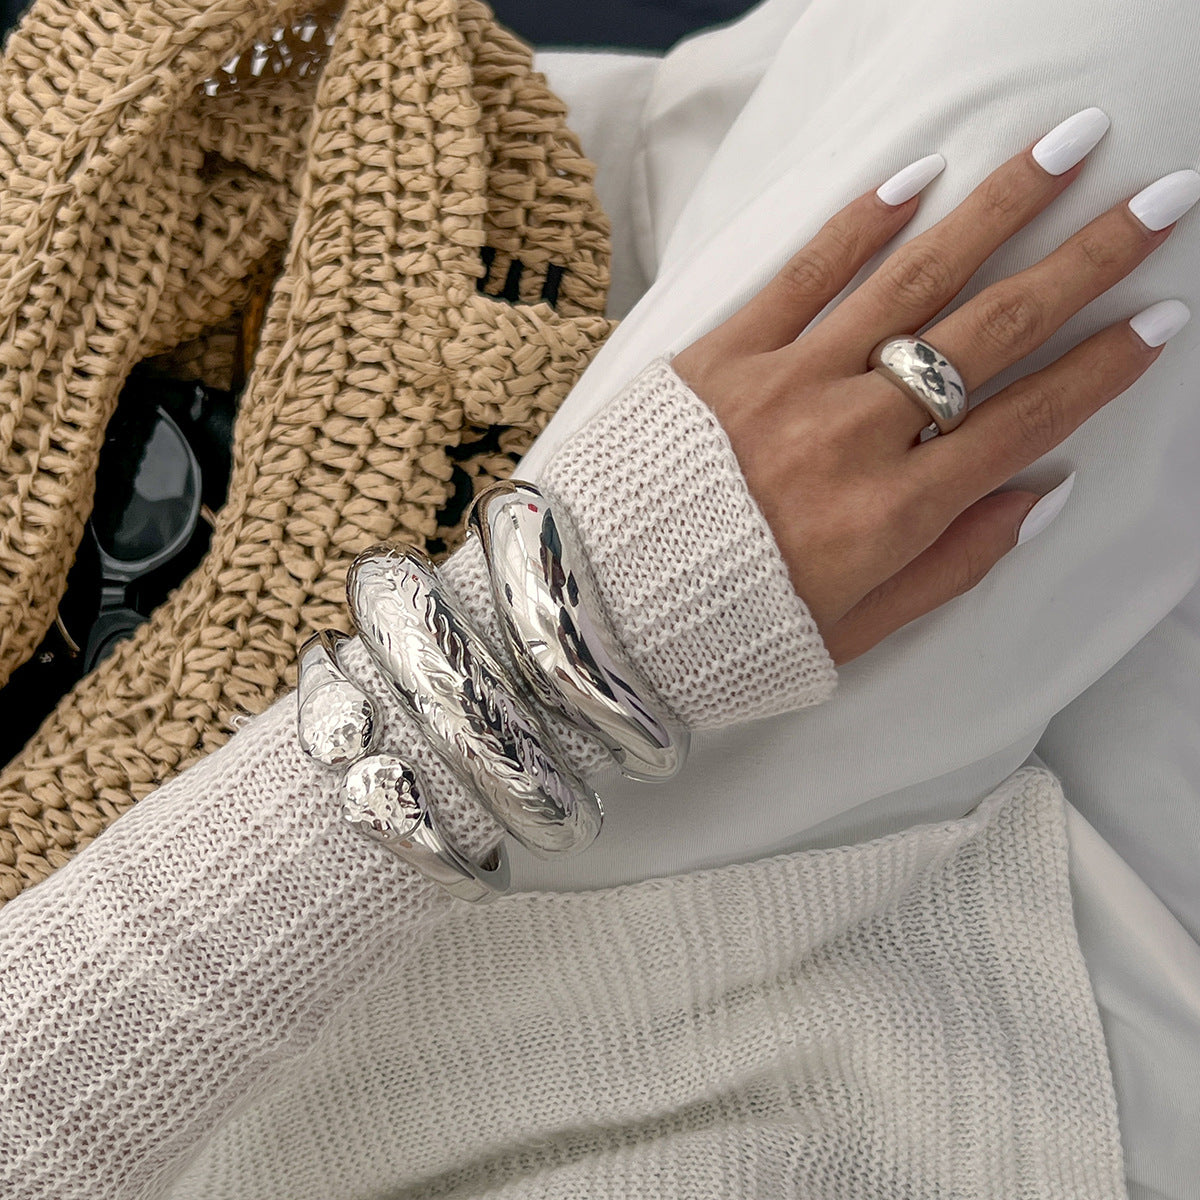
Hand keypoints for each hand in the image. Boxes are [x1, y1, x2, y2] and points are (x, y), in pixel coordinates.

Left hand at [671, 126, 1192, 665]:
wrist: (592, 611)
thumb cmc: (725, 631)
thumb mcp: (853, 633)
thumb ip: (952, 566)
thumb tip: (1042, 496)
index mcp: (889, 514)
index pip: (1023, 423)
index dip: (1101, 370)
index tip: (1160, 321)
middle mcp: (850, 436)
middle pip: (988, 332)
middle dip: (1084, 262)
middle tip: (1158, 203)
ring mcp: (785, 385)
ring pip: (910, 281)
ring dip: (996, 210)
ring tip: (1066, 149)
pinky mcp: (721, 355)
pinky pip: (803, 276)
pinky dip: (861, 225)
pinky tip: (918, 178)